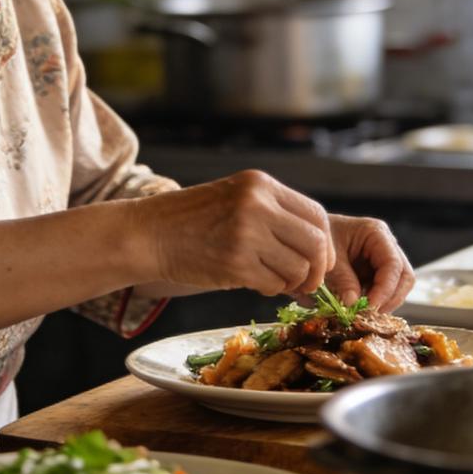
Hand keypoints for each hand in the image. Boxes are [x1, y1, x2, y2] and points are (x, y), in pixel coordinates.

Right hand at [134, 170, 335, 296]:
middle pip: (315, 243)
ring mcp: (246, 234)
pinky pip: (274, 284)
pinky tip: (252, 281)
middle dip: (316, 269)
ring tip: (270, 278)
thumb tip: (319, 247)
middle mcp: (257, 204)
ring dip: (290, 281)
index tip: (317, 260)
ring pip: (298, 268)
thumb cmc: (193, 220)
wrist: (149, 233)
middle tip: (305, 280)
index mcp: (260, 184)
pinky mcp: (235, 263)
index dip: (323, 243)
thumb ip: (274, 212)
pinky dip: (269, 288)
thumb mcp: (236, 197)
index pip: (316, 215)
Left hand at [321, 214, 413, 313]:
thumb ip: (342, 280)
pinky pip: (385, 292)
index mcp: (376, 233)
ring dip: (383, 303)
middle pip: (404, 277)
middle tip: (369, 315)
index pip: (393, 265)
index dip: (385, 289)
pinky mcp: (377, 273)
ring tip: (361, 312)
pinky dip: (375, 302)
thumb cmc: (319, 241)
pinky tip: (359, 308)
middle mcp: (387, 246)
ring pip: (398, 287)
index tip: (370, 307)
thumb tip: (353, 303)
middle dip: (390, 299)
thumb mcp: (328, 259)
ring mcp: (384, 260)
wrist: (309, 239)